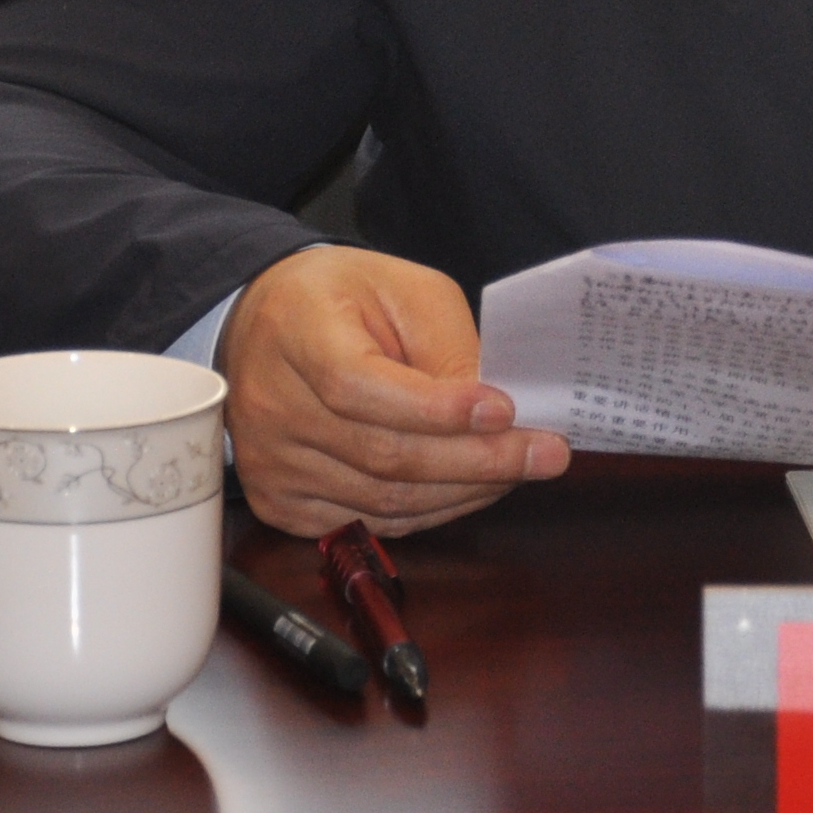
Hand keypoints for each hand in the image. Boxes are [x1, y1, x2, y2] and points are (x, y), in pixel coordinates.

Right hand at [216, 244, 568, 536]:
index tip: (504, 411)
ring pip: (383, 500)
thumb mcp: (406, 290)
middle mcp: (270, 405)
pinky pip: (369, 522)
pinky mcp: (278, 502)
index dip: (435, 409)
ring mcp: (268, 463)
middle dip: (477, 461)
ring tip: (516, 470)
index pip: (359, 386)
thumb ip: (447, 348)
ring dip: (462, 491)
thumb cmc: (344, 300)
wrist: (268, 324)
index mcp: (296, 332)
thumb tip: (494, 418)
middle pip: (381, 454)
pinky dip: (429, 512)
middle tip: (544, 455)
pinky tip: (467, 488)